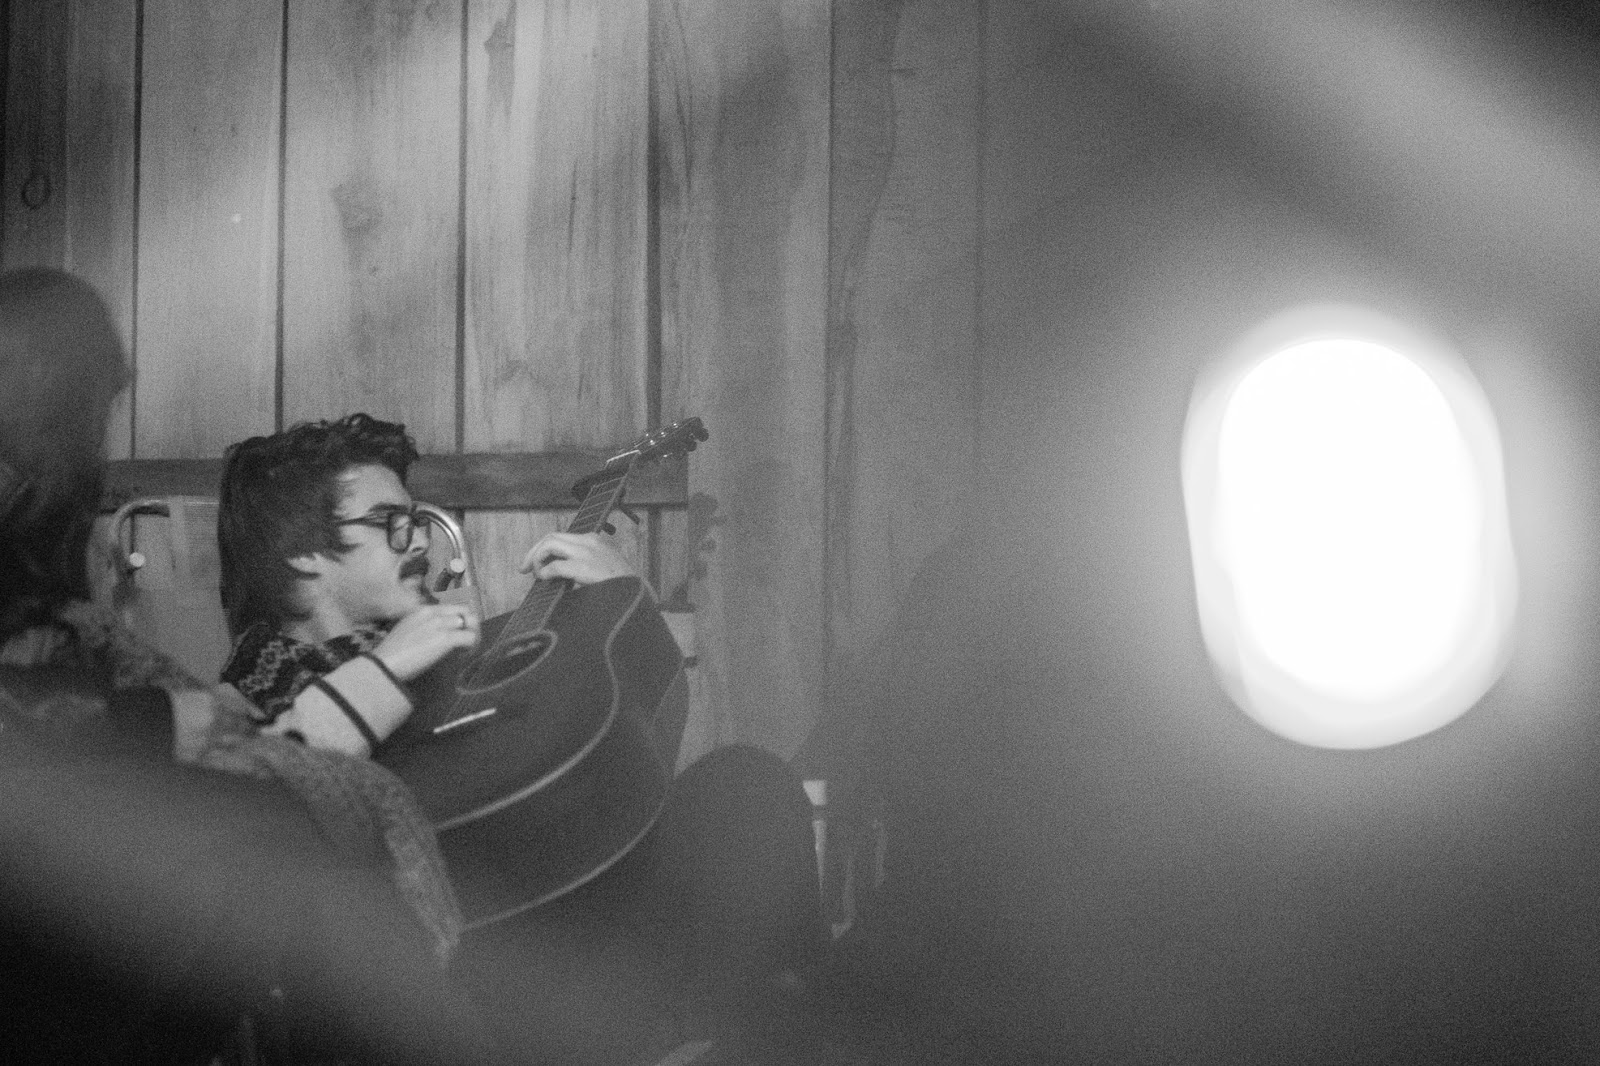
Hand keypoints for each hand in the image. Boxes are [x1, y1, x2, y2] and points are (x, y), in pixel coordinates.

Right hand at [371, 603, 480, 680]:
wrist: (384, 664)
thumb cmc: (391, 654)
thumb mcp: (406, 631)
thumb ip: (422, 628)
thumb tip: (436, 637)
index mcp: (422, 610)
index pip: (451, 607)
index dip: (459, 620)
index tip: (456, 633)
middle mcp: (433, 613)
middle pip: (465, 611)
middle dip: (470, 625)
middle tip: (466, 641)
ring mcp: (440, 624)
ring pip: (471, 622)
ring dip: (473, 635)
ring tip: (465, 649)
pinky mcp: (445, 638)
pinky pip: (470, 637)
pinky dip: (472, 646)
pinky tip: (463, 654)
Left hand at [519, 531, 636, 585]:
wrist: (638, 593)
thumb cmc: (623, 586)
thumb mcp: (605, 567)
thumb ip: (585, 563)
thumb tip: (559, 571)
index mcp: (594, 540)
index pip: (561, 537)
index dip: (543, 548)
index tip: (535, 562)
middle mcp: (589, 541)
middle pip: (551, 537)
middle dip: (533, 552)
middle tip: (523, 568)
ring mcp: (587, 553)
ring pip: (549, 544)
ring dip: (536, 558)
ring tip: (535, 574)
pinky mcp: (583, 567)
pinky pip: (554, 566)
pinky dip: (544, 572)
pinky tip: (544, 580)